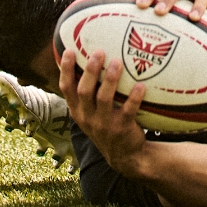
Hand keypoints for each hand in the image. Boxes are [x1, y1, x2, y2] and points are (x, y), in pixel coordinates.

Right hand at [59, 48, 146, 172]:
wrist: (124, 156)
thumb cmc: (106, 124)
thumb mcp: (91, 113)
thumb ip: (89, 92)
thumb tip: (92, 56)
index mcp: (78, 111)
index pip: (67, 89)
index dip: (66, 70)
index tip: (69, 51)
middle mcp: (87, 117)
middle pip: (84, 91)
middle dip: (90, 71)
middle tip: (99, 52)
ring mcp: (104, 124)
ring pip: (104, 99)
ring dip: (110, 80)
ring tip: (117, 62)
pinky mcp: (122, 129)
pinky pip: (128, 111)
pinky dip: (134, 98)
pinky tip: (141, 85)